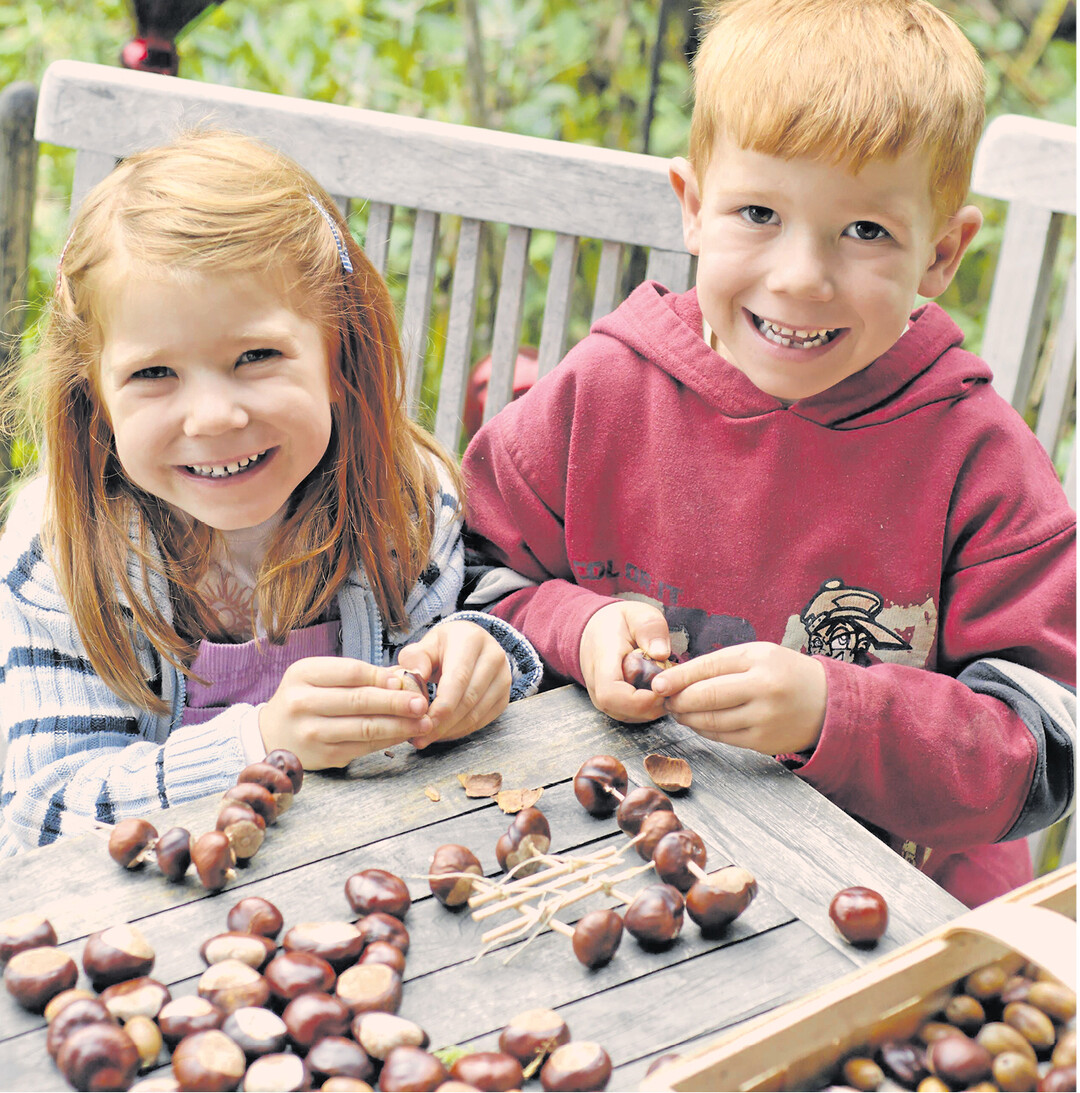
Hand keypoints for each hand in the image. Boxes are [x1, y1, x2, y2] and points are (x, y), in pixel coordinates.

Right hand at [259, 657, 430, 768]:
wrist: (273, 733)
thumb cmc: (306, 697)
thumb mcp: (321, 676)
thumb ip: (358, 675)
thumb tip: (403, 676)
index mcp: (303, 674)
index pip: (351, 672)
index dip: (381, 676)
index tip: (405, 681)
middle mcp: (302, 703)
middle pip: (359, 701)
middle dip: (396, 702)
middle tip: (422, 703)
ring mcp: (311, 733)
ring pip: (365, 728)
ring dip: (399, 725)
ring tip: (423, 722)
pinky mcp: (324, 756)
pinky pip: (364, 747)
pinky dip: (388, 740)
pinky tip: (405, 734)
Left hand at [397, 621, 511, 748]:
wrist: (469, 644)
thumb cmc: (442, 647)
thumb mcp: (425, 646)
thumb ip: (415, 662)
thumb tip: (412, 684)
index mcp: (471, 639)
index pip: (458, 678)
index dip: (441, 705)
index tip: (423, 722)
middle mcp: (494, 656)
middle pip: (468, 699)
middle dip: (442, 723)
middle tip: (419, 737)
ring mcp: (503, 677)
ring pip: (476, 713)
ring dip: (450, 730)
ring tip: (426, 738)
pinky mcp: (505, 696)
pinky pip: (483, 720)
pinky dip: (461, 730)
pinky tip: (443, 733)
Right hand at [579, 600, 670, 722]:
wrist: (595, 630)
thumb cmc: (619, 622)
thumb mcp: (638, 613)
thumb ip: (650, 628)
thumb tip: (661, 653)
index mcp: (602, 660)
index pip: (611, 693)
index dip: (639, 699)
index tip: (662, 688)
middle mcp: (596, 684)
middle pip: (623, 710)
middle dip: (654, 705)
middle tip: (674, 687)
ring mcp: (600, 697)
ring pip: (628, 716)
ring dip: (653, 708)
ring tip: (667, 686)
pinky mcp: (610, 704)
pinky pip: (630, 715)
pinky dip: (649, 708)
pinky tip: (658, 691)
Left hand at [652, 642, 826, 754]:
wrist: (829, 704)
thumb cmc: (785, 673)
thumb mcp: (759, 655)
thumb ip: (721, 663)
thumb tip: (678, 677)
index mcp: (759, 658)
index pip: (708, 667)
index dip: (677, 677)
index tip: (657, 683)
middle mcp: (762, 687)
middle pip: (706, 696)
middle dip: (678, 699)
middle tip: (663, 699)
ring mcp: (764, 717)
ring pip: (711, 720)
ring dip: (687, 717)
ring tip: (676, 710)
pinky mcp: (764, 742)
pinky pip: (723, 737)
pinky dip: (704, 730)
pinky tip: (696, 723)